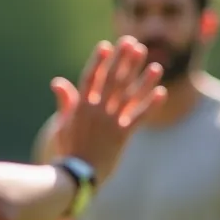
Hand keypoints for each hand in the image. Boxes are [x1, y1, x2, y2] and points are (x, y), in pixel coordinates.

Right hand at [53, 36, 166, 181]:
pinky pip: (139, 117)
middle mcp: (96, 110)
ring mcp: (110, 122)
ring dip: (143, 79)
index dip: (99, 61)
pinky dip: (150, 105)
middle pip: (113, 80)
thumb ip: (65, 102)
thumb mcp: (62, 124)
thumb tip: (58, 80)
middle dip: (124, 61)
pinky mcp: (122, 135)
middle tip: (134, 44)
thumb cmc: (67, 150)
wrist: (75, 175)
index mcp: (80, 106)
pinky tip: (161, 92)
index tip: (107, 45)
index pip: (91, 77)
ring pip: (129, 96)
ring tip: (156, 64)